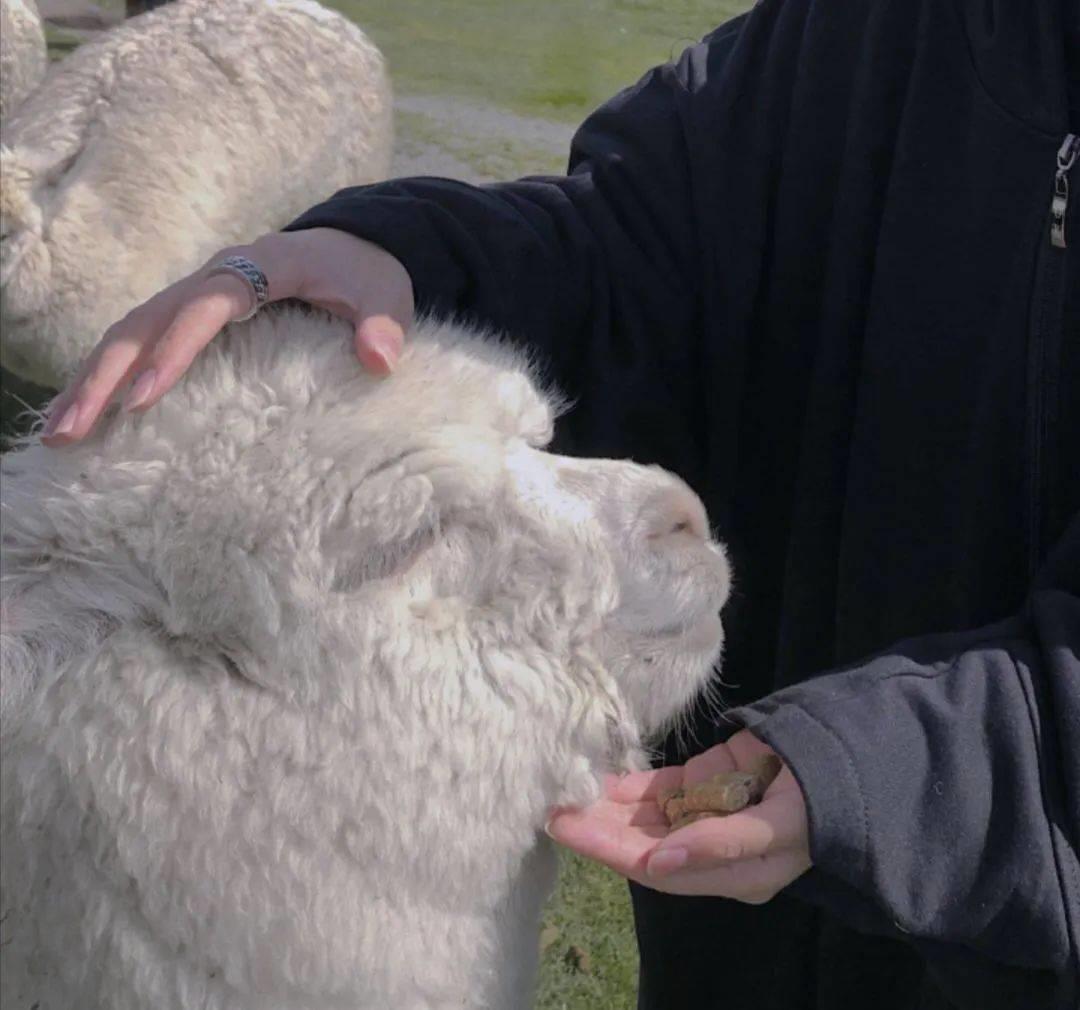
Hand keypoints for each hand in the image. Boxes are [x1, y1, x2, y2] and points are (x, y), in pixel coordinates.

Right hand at [42, 228, 413, 443]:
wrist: (353, 247)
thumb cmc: (366, 274)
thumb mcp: (386, 294)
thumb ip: (384, 325)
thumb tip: (379, 360)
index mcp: (260, 266)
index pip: (206, 306)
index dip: (174, 350)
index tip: (146, 400)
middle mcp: (217, 275)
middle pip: (146, 319)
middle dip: (105, 374)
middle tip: (72, 431)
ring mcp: (198, 293)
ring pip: (130, 331)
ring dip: (93, 380)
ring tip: (59, 434)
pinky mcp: (192, 314)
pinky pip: (141, 341)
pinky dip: (110, 375)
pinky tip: (86, 415)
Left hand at [546, 730, 810, 902]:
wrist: (843, 754)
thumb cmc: (818, 802)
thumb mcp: (777, 831)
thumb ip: (721, 846)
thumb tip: (660, 863)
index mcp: (728, 873)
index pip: (655, 867)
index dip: (610, 850)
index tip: (569, 830)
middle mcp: (707, 847)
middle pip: (641, 842)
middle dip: (598, 828)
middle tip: (552, 811)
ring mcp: (704, 811)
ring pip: (644, 813)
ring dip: (606, 805)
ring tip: (564, 792)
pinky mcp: (704, 780)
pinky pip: (657, 786)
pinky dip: (628, 783)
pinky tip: (597, 777)